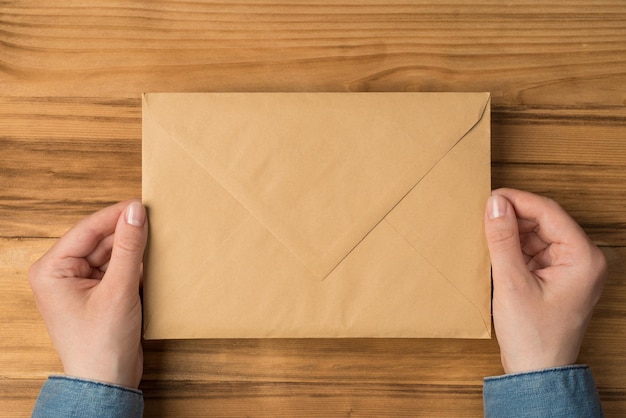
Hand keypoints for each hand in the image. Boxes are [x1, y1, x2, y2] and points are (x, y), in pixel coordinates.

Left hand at [28, 200, 146, 387]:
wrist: (107, 383)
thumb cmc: (101, 344)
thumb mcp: (119, 290)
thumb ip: (129, 248)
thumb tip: (136, 212)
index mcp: (52, 269)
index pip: (87, 229)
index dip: (116, 215)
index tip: (143, 204)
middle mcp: (61, 273)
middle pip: (99, 240)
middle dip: (127, 233)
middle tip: (156, 221)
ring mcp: (79, 284)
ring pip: (111, 253)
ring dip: (133, 249)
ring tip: (158, 240)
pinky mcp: (97, 293)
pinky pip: (117, 268)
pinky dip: (134, 264)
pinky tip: (153, 260)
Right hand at [484, 188, 605, 373]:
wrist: (537, 372)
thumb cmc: (534, 336)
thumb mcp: (512, 283)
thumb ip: (503, 240)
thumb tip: (495, 204)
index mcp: (583, 258)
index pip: (549, 212)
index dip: (518, 200)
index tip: (490, 197)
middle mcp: (583, 259)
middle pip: (545, 222)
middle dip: (514, 218)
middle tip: (483, 216)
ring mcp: (571, 268)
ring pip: (537, 235)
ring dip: (512, 234)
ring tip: (487, 236)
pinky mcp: (557, 277)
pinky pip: (534, 251)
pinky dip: (514, 249)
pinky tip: (496, 252)